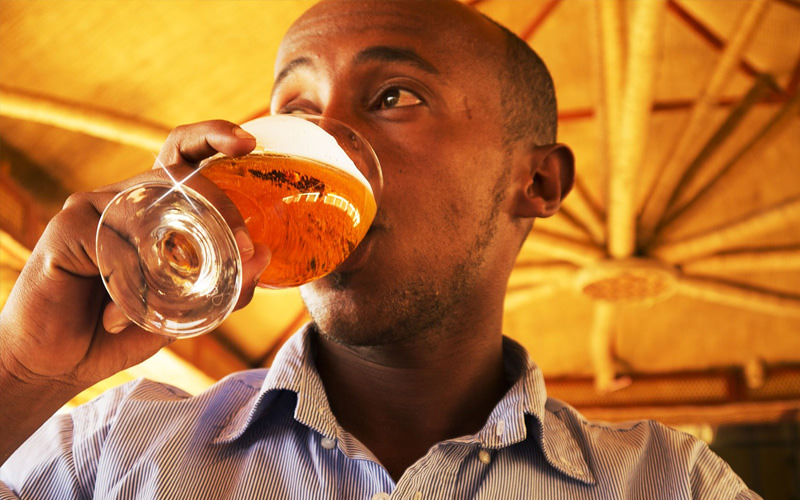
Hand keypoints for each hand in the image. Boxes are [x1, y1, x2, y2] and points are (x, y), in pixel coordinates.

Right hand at [0, 120, 268, 458]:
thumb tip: (265, 256)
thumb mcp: (188, 312)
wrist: (61, 363)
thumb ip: (227, 286)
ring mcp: (93, 205)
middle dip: (221, 208)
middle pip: (178, 176)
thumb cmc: (123, 330)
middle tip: (245, 249)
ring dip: (171, 262)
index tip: (248, 142)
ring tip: (167, 302)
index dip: (213, 137)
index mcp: (154, 206)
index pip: (184, 155)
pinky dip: (131, 284)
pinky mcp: (66, 225)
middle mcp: (125, 197)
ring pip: (150, 211)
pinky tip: (123, 315)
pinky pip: (116, 244)